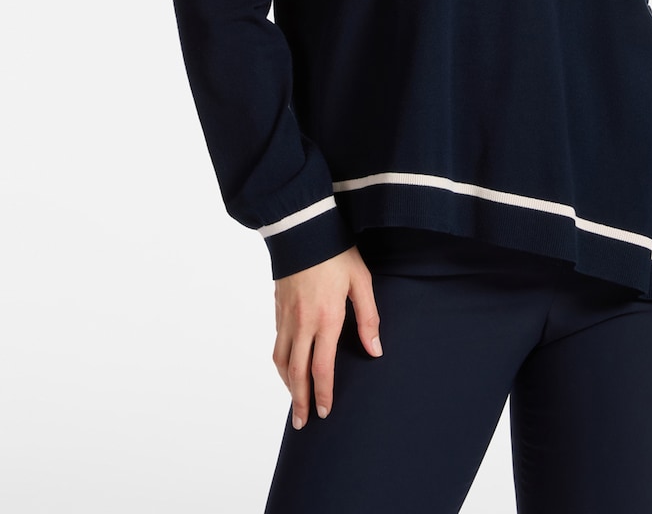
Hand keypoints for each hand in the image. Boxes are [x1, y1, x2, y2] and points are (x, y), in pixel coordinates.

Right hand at [272, 245, 382, 428]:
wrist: (303, 228)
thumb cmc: (336, 253)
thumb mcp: (362, 282)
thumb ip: (369, 319)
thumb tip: (375, 351)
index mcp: (327, 319)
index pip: (322, 368)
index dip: (323, 393)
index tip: (325, 412)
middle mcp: (302, 323)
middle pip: (297, 373)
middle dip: (299, 400)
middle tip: (301, 422)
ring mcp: (286, 316)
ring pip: (281, 360)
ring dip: (287, 384)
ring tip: (293, 399)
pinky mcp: (277, 307)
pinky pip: (276, 343)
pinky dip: (280, 362)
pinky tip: (287, 366)